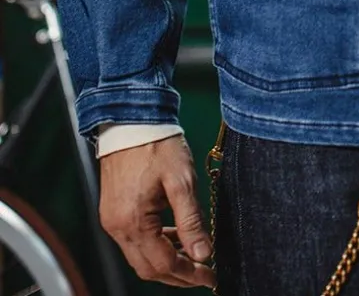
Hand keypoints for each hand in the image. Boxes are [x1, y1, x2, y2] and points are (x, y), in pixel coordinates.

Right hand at [98, 134, 215, 288]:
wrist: (131, 119)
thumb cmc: (156, 144)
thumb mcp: (182, 181)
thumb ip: (191, 221)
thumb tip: (203, 253)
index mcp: (133, 222)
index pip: (164, 264)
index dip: (189, 274)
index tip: (210, 276)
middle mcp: (117, 226)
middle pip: (148, 268)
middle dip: (177, 275)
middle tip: (203, 272)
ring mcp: (112, 220)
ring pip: (140, 257)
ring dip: (166, 261)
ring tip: (193, 255)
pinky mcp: (113, 211)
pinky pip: (134, 241)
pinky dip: (155, 245)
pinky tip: (174, 236)